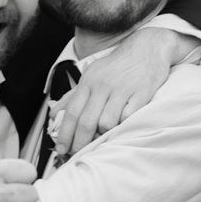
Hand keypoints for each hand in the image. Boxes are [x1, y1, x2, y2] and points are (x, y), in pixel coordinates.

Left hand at [50, 27, 200, 155]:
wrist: (146, 48)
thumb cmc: (116, 66)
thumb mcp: (91, 75)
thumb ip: (72, 96)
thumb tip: (54, 114)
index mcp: (88, 82)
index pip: (72, 112)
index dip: (65, 133)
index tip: (61, 149)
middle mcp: (103, 85)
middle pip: (86, 121)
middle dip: (79, 142)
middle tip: (77, 153)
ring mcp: (122, 89)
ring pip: (106, 123)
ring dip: (103, 134)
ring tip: (102, 138)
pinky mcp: (141, 93)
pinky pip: (128, 117)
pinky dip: (122, 126)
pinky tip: (121, 127)